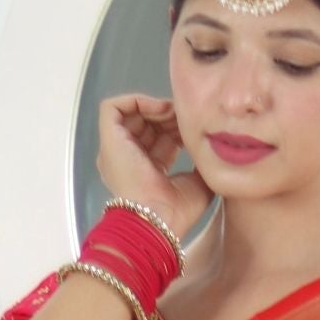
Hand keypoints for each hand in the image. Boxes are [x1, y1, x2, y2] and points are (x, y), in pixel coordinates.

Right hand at [97, 95, 211, 242]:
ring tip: (176, 113)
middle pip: (148, 124)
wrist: (156, 218)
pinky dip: (138, 101)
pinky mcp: (108, 138)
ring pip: (134, 113)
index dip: (179, 128)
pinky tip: (161, 110)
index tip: (196, 128)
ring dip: (157, 108)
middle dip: (170, 116)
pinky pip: (114, 107)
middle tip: (188, 118)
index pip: (162, 139)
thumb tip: (211, 145)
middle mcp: (128, 159)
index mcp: (147, 171)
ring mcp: (116, 149)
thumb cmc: (177, 211)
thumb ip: (203, 164)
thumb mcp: (198, 183)